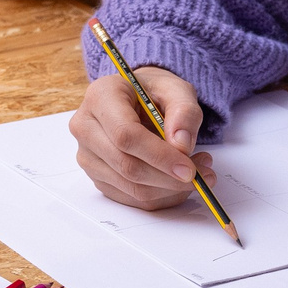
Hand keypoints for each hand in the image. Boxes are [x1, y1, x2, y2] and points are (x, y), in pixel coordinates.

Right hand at [71, 66, 214, 210]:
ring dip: (170, 189)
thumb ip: (184, 112)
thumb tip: (182, 145)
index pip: (125, 135)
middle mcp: (85, 127)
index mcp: (100, 97)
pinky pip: (132, 198)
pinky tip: (178, 180)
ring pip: (131, 187)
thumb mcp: (176, 90)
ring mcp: (88, 155)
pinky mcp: (97, 176)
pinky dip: (162, 195)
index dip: (159, 156)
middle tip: (202, 175)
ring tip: (197, 173)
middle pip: (126, 166)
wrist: (136, 100)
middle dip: (169, 178)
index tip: (189, 169)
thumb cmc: (153, 92)